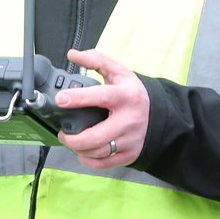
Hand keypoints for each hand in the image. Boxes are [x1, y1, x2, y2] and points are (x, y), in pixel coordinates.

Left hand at [61, 47, 149, 169]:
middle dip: (73, 139)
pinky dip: (88, 160)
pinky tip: (82, 151)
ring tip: (71, 140)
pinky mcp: (129, 155)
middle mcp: (129, 120)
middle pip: (96, 137)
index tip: (60, 99)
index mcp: (126, 96)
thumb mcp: (119, 72)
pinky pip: (103, 164)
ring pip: (97, 152)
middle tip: (62, 132)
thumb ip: (96, 61)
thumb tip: (73, 54)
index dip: (78, 98)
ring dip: (78, 149)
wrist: (159, 114)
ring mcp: (130, 140)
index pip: (101, 97)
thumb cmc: (133, 93)